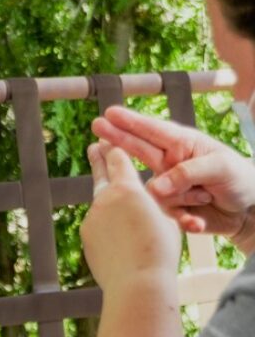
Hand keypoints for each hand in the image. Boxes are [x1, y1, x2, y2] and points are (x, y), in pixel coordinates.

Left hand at [82, 143, 181, 291]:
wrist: (137, 282)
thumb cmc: (160, 249)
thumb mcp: (166, 218)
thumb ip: (151, 203)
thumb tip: (140, 201)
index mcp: (127, 189)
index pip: (117, 160)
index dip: (113, 148)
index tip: (107, 139)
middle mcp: (104, 199)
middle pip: (100, 175)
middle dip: (98, 159)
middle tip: (94, 146)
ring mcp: (92, 218)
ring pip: (101, 206)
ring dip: (109, 204)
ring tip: (121, 210)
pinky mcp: (86, 236)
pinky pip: (99, 227)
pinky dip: (108, 230)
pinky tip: (121, 242)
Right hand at [92, 106, 254, 251]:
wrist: (249, 212)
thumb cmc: (240, 179)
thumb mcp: (221, 167)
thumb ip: (187, 172)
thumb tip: (155, 187)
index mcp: (184, 145)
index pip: (154, 131)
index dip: (131, 122)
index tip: (109, 114)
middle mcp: (170, 162)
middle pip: (138, 149)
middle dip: (118, 138)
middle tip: (97, 126)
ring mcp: (168, 186)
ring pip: (154, 190)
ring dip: (181, 197)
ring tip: (205, 197)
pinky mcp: (170, 208)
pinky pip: (165, 213)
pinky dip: (183, 218)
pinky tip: (196, 221)